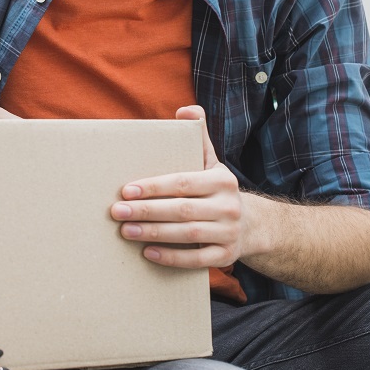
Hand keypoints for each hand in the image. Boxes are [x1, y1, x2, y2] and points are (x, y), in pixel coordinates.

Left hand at [109, 105, 246, 268]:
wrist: (252, 225)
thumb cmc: (216, 189)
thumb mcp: (211, 161)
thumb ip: (197, 135)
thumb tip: (185, 110)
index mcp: (221, 180)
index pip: (182, 182)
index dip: (153, 187)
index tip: (126, 190)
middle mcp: (228, 206)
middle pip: (182, 210)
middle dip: (146, 211)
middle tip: (117, 212)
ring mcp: (229, 232)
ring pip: (188, 235)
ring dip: (154, 233)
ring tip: (126, 231)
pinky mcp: (227, 255)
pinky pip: (197, 259)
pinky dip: (172, 257)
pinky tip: (148, 252)